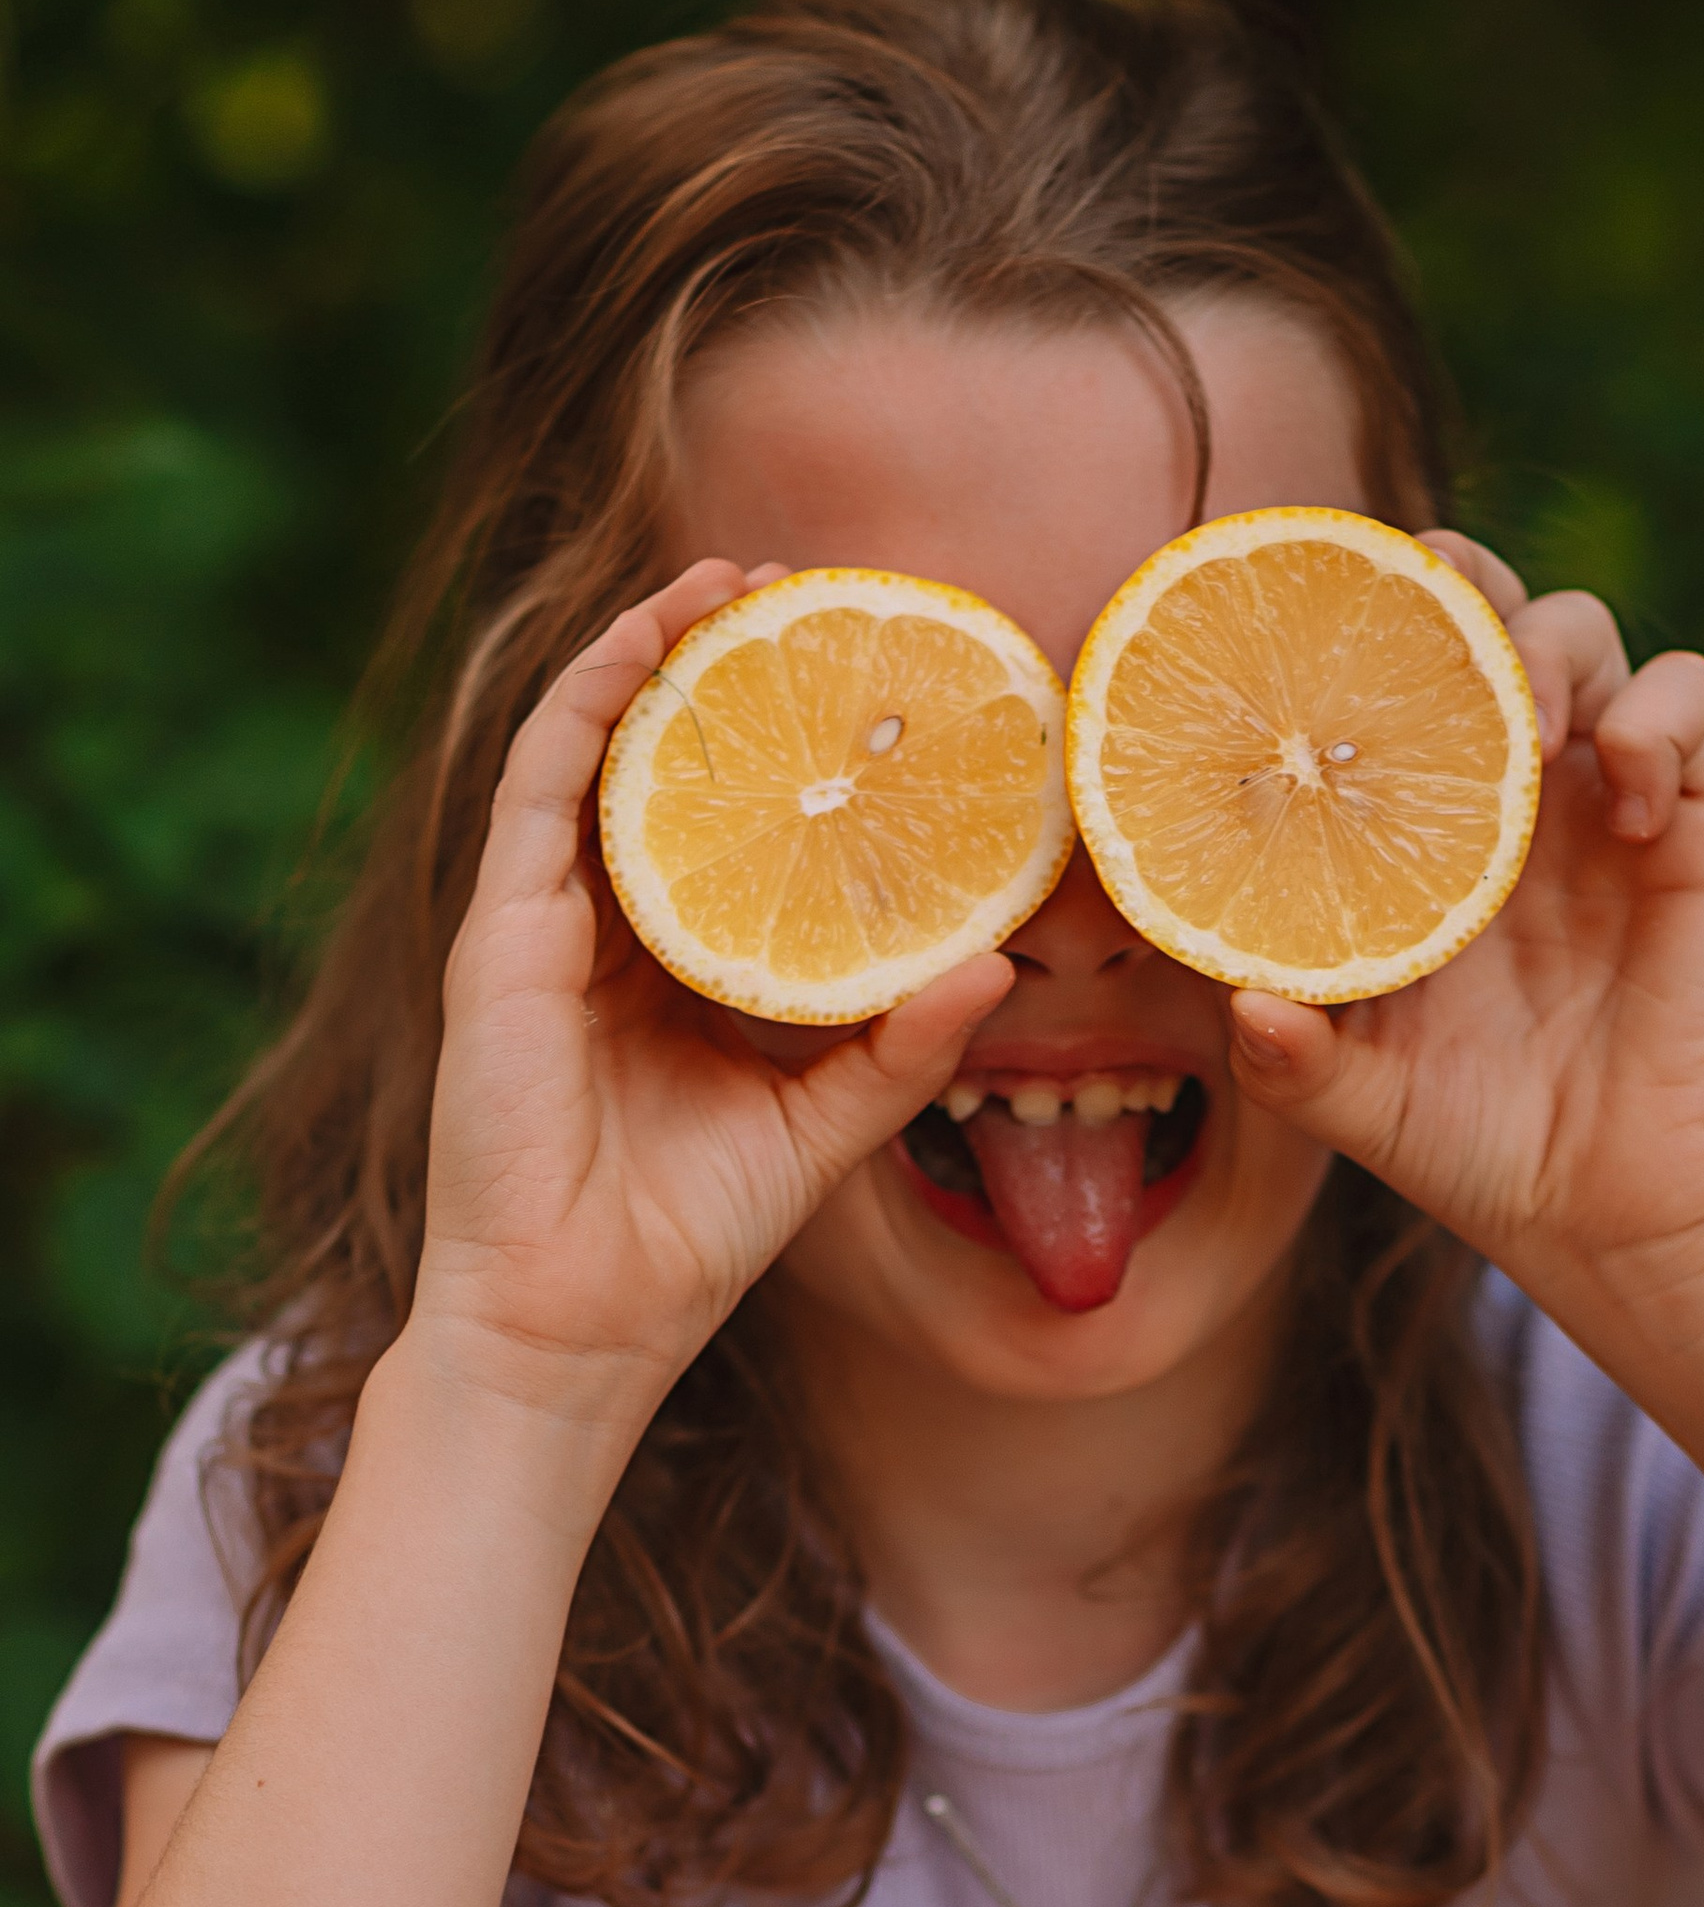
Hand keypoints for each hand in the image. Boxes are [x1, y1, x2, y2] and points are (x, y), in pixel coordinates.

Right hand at [409, 559, 1006, 1432]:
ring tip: (728, 581)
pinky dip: (592, 700)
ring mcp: (538, 925)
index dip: (774, 741)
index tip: (856, 675)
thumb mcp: (824, 1124)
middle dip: (713, 664)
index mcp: (669, 968)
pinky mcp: (498, 932)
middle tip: (797, 587)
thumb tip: (1003, 966)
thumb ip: (902, 1045)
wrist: (583, 1324)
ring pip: (590, 746)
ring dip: (650, 650)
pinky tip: (647, 641)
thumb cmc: (689, 1239)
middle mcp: (597, 931)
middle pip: (654, 763)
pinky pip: (541, 783)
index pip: (718, 822)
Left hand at [1226, 535, 1703, 1328]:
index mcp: (1417, 828)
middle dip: (1444, 583)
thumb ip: (1289, 1062)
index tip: (1292, 632)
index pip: (1379, 678)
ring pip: (1580, 628)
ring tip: (1522, 732)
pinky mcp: (1703, 820)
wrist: (1617, 1214)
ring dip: (1540, 647)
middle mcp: (1509, 791)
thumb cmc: (1481, 1146)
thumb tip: (1243, 1007)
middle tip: (1411, 624)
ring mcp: (1606, 796)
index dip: (1346, 631)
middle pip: (1479, 613)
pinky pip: (1690, 699)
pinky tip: (1618, 803)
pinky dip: (1652, 719)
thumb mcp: (1360, 1104)